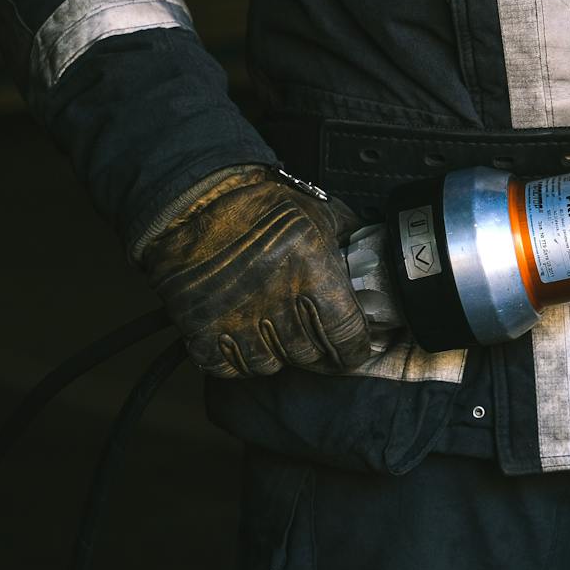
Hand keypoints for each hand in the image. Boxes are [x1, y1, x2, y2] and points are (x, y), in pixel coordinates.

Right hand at [135, 166, 372, 377]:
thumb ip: (349, 242)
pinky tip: (246, 342)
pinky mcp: (200, 329)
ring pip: (270, 365)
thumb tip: (374, 263)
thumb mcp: (319, 214)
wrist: (196, 201)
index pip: (346, 335)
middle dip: (318, 352)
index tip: (355, 349)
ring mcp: (236, 319)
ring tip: (279, 337)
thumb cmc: (261, 205)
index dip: (354, 349)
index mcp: (312, 272)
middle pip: (309, 354)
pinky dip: (240, 361)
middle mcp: (276, 301)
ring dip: (279, 356)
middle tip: (317, 342)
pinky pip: (229, 367)